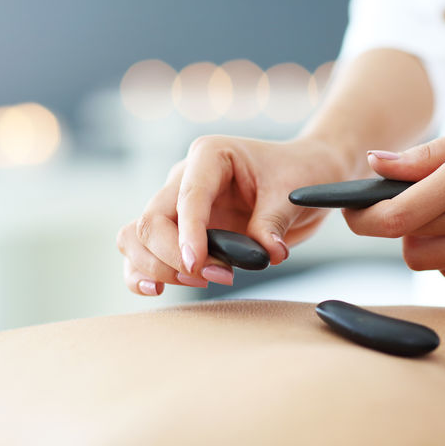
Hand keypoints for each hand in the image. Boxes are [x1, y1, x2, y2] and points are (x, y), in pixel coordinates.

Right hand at [117, 135, 348, 294]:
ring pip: (137, 235)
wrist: (307, 175)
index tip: (197, 266)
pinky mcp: (181, 231)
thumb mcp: (294, 194)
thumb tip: (267, 254)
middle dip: (171, 256)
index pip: (187, 195)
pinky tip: (160, 289)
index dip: (188, 234)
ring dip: (154, 266)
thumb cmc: (300, 174)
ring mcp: (179, 204)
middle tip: (217, 277)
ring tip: (197, 282)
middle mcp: (185, 177)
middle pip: (151, 219)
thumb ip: (274, 223)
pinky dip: (143, 272)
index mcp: (210, 156)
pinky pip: (144, 251)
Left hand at [343, 101, 444, 278]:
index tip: (350, 210)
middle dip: (394, 228)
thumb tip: (374, 165)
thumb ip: (422, 156)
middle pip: (408, 246)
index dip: (362, 218)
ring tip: (440, 211)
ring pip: (431, 263)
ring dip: (421, 242)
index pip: (396, 217)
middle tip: (403, 202)